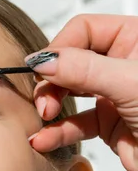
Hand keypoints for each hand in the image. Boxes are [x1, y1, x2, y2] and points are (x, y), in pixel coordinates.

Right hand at [26, 14, 137, 170]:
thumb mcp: (130, 82)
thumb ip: (84, 69)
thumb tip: (43, 61)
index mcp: (134, 38)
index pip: (83, 30)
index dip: (59, 48)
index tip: (41, 69)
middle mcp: (121, 63)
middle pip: (71, 60)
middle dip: (52, 80)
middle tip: (44, 102)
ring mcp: (113, 94)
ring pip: (70, 92)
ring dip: (52, 106)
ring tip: (44, 118)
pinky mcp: (108, 124)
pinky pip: (76, 124)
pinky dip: (59, 132)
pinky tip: (45, 140)